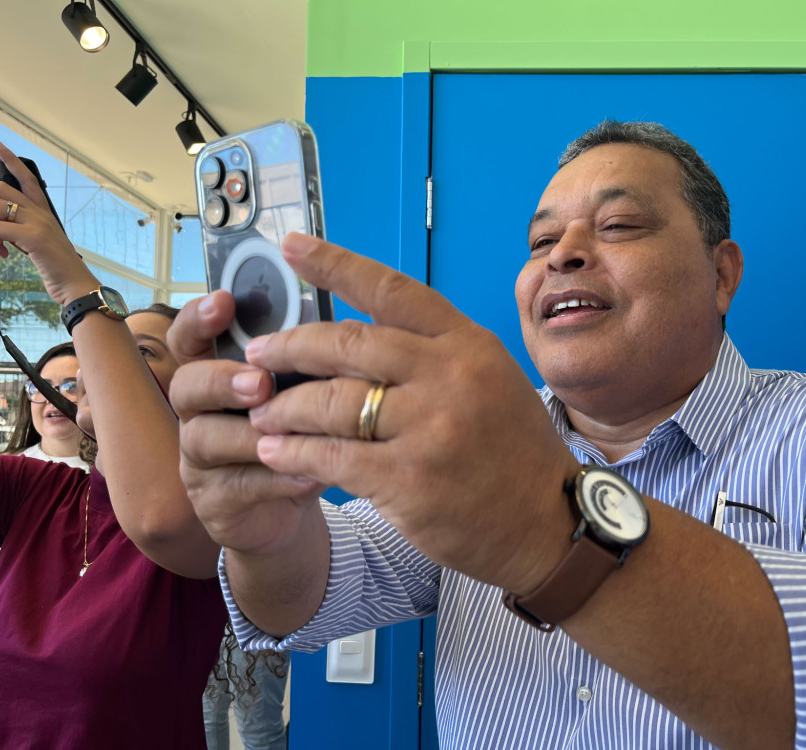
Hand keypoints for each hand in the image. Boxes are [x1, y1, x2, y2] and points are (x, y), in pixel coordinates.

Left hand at [0, 140, 97, 305]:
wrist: (75, 284)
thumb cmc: (59, 267)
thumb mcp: (40, 243)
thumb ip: (24, 229)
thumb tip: (1, 227)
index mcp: (44, 213)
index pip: (27, 178)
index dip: (10, 159)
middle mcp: (41, 213)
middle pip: (1, 190)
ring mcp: (38, 223)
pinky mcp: (33, 237)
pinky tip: (2, 253)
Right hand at [167, 290, 327, 555]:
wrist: (290, 510)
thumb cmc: (296, 437)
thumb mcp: (301, 398)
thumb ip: (302, 366)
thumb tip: (335, 330)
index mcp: (214, 375)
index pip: (188, 339)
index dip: (198, 319)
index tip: (224, 302)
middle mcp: (196, 414)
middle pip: (186, 386)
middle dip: (221, 380)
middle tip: (260, 382)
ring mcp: (197, 460)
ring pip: (206, 439)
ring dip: (249, 433)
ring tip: (288, 430)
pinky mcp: (212, 504)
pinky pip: (239, 487)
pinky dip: (277, 478)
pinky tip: (309, 473)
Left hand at [239, 233, 581, 594]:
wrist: (547, 523)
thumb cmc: (512, 450)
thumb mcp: (490, 379)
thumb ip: (432, 354)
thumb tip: (357, 336)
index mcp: (467, 344)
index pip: (391, 290)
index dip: (335, 264)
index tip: (292, 246)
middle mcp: (449, 375)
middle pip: (348, 343)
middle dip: (291, 346)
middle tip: (259, 352)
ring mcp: (429, 428)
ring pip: (332, 402)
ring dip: (285, 407)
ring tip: (261, 413)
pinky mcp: (408, 480)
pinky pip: (331, 457)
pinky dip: (294, 453)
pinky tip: (274, 452)